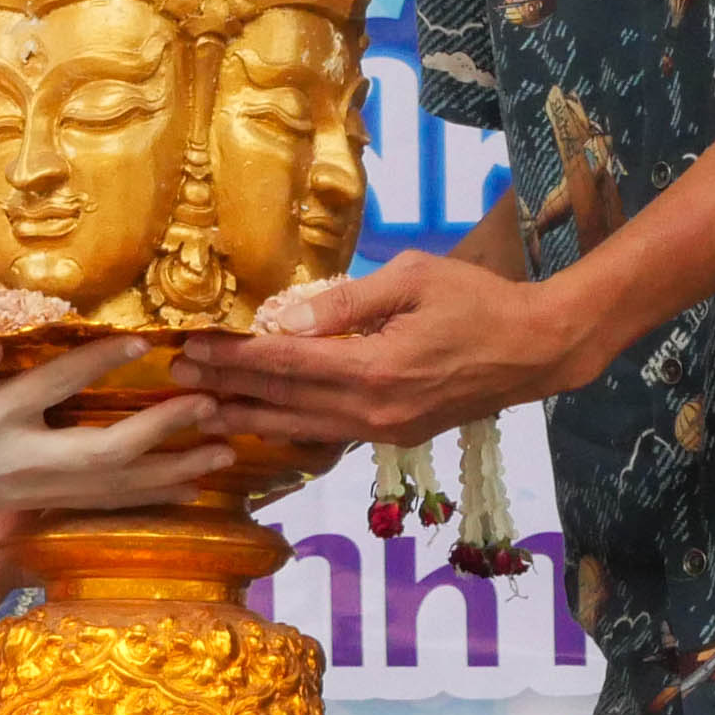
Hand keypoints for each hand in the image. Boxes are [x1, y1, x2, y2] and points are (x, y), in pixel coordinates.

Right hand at [0, 341, 231, 557]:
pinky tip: (191, 484)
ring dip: (172, 470)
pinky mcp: (42, 501)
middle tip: (209, 405)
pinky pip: (108, 501)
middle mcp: (21, 460)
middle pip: (102, 453)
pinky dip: (152, 493)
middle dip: (159, 432)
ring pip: (115, 486)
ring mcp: (36, 487)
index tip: (139, 339)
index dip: (94, 365)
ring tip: (225, 451)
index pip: (49, 390)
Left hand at [176, 252, 585, 446]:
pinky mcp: (396, 435)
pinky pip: (329, 432)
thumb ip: (345, 301)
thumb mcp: (412, 279)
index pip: (286, 364)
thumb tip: (283, 316)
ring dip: (249, 416)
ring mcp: (386, 431)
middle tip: (176, 379)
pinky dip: (289, 427)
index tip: (193, 347)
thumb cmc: (479, 301)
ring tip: (203, 411)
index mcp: (375, 370)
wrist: (538, 349)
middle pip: (284, 400)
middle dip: (226, 389)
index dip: (234, 357)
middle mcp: (375, 411)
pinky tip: (262, 423)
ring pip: (301, 426)